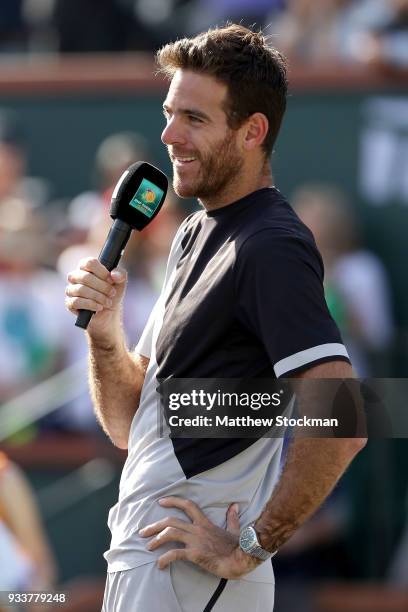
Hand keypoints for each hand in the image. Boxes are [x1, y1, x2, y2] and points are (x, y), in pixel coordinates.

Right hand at [65, 257, 126, 339]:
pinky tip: (99, 307)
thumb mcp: (120, 283)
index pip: (89, 263)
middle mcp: (75, 276)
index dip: (102, 272)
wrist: (109, 313)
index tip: (111, 280)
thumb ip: (121, 274)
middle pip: (85, 277)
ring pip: (81, 290)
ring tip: (108, 302)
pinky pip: (76, 302)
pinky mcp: (69, 303)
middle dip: (102, 287)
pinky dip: (91, 305)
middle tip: (112, 293)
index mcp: (86, 267)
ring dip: (98, 297)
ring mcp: (71, 290)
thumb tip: (113, 275)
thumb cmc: (112, 293)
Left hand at [139, 496, 261, 578]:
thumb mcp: (234, 529)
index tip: (161, 501)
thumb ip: (232, 517)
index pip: (187, 505)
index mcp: (205, 523)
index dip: (173, 501)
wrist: (240, 559)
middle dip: (155, 525)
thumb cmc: (237, 546)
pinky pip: (175, 553)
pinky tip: (159, 564)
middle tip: (143, 532)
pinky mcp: (195, 554)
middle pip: (171, 521)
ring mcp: (195, 540)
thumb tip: (234, 506)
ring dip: (156, 539)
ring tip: (148, 547)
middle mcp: (198, 529)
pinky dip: (164, 558)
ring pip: (170, 533)